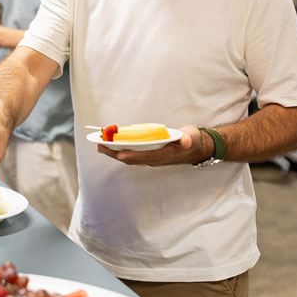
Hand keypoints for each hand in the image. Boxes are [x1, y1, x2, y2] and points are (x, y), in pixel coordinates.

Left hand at [96, 125, 211, 165]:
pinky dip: (121, 151)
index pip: (146, 156)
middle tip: (101, 146)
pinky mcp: (149, 156)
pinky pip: (132, 155)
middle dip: (116, 154)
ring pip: (130, 159)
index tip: (120, 153)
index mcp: (165, 155)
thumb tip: (186, 141)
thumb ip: (188, 139)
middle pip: (133, 159)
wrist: (195, 148)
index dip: (133, 155)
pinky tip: (112, 146)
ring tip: (101, 146)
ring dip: (115, 153)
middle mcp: (156, 159)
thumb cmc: (192, 140)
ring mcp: (152, 159)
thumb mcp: (192, 137)